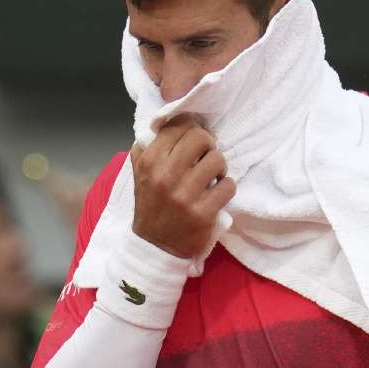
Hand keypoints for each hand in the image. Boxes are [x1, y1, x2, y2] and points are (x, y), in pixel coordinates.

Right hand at [130, 115, 235, 257]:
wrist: (155, 246)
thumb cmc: (150, 205)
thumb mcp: (140, 173)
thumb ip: (148, 147)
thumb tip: (166, 121)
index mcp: (150, 162)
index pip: (178, 126)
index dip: (191, 128)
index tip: (195, 140)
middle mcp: (166, 176)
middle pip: (200, 138)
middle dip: (208, 145)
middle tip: (206, 156)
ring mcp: (185, 196)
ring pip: (218, 159)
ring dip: (219, 167)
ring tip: (212, 176)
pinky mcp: (203, 213)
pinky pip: (228, 185)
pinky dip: (226, 187)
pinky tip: (217, 193)